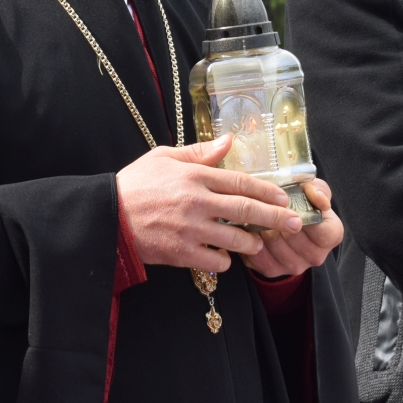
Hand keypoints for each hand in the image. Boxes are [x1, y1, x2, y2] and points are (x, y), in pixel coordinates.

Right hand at [116, 136, 301, 272]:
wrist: (106, 217)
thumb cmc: (134, 184)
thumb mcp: (163, 157)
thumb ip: (199, 152)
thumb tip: (229, 141)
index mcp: (195, 176)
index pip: (241, 182)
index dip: (267, 191)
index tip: (284, 198)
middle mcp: (197, 201)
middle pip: (247, 210)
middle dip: (276, 218)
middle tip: (295, 224)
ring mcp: (191, 229)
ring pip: (236, 239)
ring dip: (252, 243)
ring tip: (258, 243)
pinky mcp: (181, 252)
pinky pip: (216, 261)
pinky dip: (225, 261)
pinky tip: (224, 258)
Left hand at [243, 178, 343, 279]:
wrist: (281, 217)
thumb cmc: (300, 199)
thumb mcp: (310, 188)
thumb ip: (317, 189)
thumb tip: (321, 202)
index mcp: (331, 235)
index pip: (324, 233)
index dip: (305, 218)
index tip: (291, 206)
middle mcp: (316, 255)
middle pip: (295, 239)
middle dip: (279, 221)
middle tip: (266, 206)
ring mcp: (295, 266)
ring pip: (275, 246)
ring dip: (263, 228)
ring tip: (256, 214)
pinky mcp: (272, 270)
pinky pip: (258, 257)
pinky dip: (251, 240)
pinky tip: (249, 227)